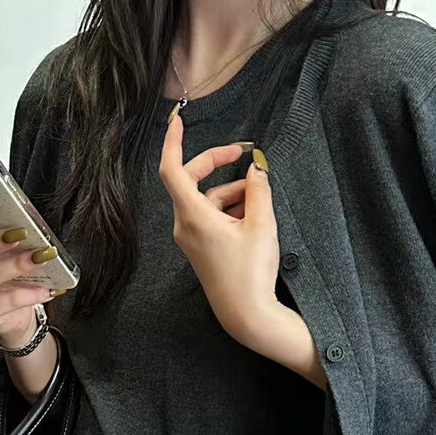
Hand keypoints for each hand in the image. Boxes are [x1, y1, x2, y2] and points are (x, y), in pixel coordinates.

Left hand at [159, 117, 324, 386]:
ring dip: (232, 192)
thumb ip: (259, 191)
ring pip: (207, 200)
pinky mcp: (200, 247)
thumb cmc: (252, 272)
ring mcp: (190, 238)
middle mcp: (185, 226)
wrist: (246, 314)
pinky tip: (254, 215)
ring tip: (261, 200)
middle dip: (217, 164)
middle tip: (244, 155)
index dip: (172, 142)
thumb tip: (256, 170)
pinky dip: (230, 209)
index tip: (178, 120)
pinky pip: (211, 216)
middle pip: (192, 181)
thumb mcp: (263, 225)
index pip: (172, 170)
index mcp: (193, 217)